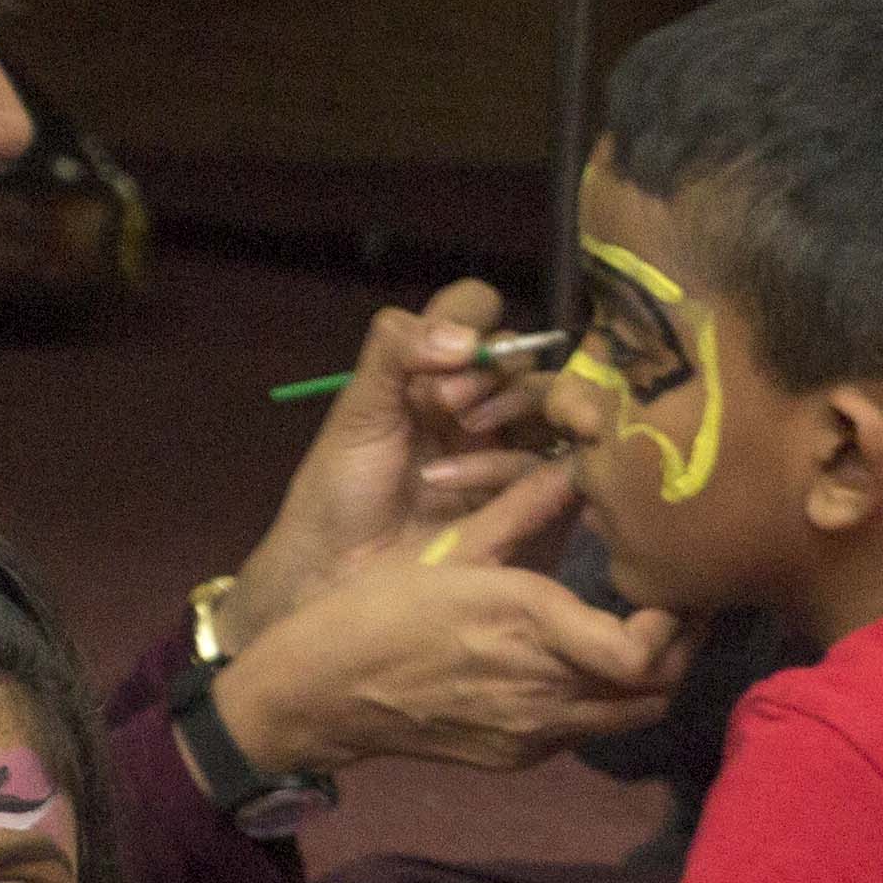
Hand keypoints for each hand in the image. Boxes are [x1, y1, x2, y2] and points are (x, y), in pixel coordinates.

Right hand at [202, 462, 688, 778]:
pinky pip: (586, 731)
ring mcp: (534, 734)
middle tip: (683, 607)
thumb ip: (524, 509)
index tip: (677, 587)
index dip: (676, 626)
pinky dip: (604, 699)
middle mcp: (544, 693)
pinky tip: (589, 662)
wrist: (325, 690)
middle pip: (655, 692)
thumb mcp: (454, 549)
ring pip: (628, 717)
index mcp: (531, 629)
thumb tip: (578, 462)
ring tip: (647, 633)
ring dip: (649, 679)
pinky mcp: (519, 757)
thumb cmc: (382, 607)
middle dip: (682, 651)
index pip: (642, 654)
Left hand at [209, 280, 563, 655]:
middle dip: (494, 374)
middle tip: (447, 404)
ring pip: (548, 407)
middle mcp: (474, 402)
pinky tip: (448, 485)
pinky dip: (501, 467)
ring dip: (509, 411)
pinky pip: (547, 467)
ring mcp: (500, 449)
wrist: (334, 572)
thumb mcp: (356, 408)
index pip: (477, 310)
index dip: (477, 319)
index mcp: (431, 369)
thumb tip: (466, 339)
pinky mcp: (520, 500)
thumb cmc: (339, 489)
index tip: (451, 351)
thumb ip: (397, 352)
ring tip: (460, 435)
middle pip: (526, 360)